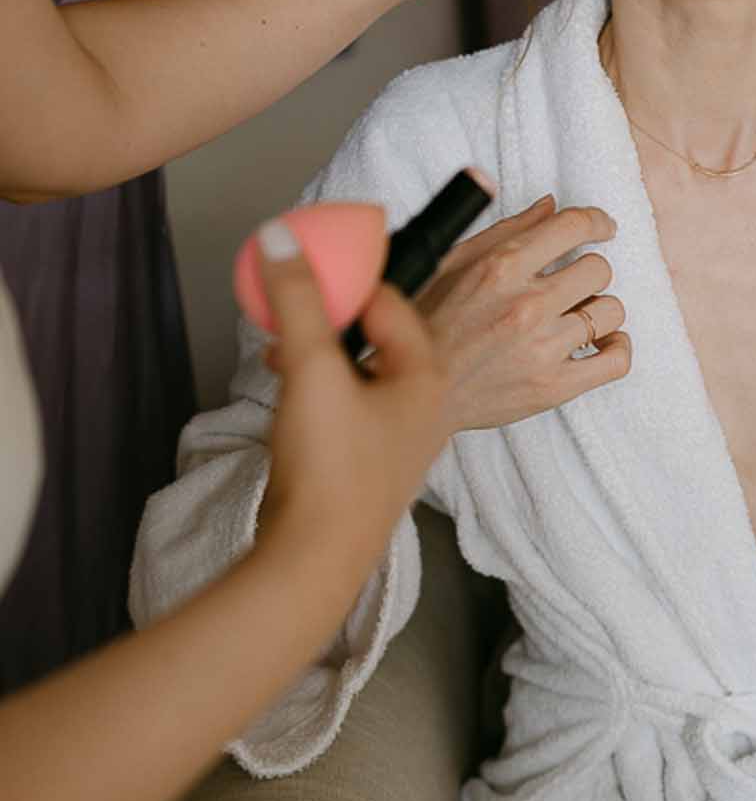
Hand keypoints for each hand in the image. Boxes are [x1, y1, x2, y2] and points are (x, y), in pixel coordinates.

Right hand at [251, 217, 452, 584]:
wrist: (314, 560)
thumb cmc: (331, 469)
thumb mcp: (313, 370)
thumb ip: (300, 301)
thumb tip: (283, 240)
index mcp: (428, 378)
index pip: (395, 303)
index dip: (352, 282)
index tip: (312, 269)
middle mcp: (422, 407)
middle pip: (381, 336)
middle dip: (334, 316)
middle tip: (296, 304)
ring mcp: (396, 440)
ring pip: (362, 373)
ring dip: (322, 353)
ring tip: (283, 346)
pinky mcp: (365, 465)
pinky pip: (347, 407)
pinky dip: (317, 389)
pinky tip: (287, 392)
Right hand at [415, 196, 630, 430]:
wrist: (413, 389)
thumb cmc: (427, 323)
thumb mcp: (454, 263)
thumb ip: (508, 231)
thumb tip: (550, 205)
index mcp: (502, 267)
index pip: (574, 226)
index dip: (597, 222)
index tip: (602, 229)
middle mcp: (527, 304)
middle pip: (600, 269)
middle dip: (587, 272)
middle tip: (570, 284)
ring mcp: (543, 348)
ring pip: (611, 310)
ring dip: (597, 309)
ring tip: (576, 316)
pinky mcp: (554, 386)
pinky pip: (616, 360)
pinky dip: (617, 348)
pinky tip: (601, 343)